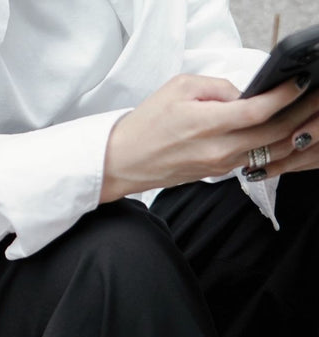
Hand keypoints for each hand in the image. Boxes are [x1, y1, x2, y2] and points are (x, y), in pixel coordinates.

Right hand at [100, 73, 318, 202]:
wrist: (121, 163)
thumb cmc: (144, 125)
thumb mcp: (178, 89)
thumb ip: (217, 87)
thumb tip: (243, 93)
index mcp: (208, 125)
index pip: (260, 110)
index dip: (287, 94)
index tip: (301, 80)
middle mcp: (218, 150)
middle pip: (274, 134)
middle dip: (301, 113)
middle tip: (315, 97)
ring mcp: (218, 165)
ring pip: (268, 151)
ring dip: (292, 134)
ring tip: (307, 116)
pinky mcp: (215, 174)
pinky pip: (252, 160)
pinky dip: (271, 147)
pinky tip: (281, 134)